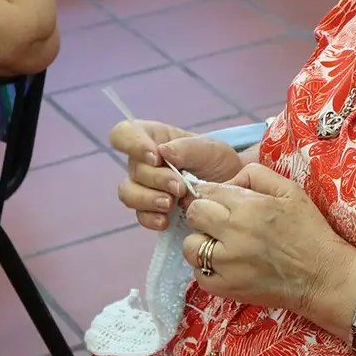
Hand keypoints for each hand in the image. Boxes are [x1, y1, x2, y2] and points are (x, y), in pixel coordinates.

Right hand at [111, 119, 243, 230]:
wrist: (231, 188)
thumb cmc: (217, 161)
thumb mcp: (210, 149)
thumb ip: (186, 148)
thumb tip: (162, 151)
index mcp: (153, 138)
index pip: (124, 134)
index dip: (132, 143)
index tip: (155, 157)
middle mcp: (143, 162)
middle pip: (133, 169)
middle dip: (157, 179)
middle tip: (180, 187)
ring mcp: (144, 187)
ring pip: (128, 193)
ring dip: (148, 199)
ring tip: (170, 204)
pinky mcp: (151, 210)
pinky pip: (140, 215)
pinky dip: (151, 218)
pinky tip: (165, 221)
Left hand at [181, 164, 353, 313]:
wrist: (323, 277)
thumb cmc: (309, 231)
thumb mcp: (290, 190)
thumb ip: (257, 175)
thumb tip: (229, 180)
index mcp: (249, 206)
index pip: (207, 191)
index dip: (211, 194)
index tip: (219, 201)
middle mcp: (233, 233)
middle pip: (194, 214)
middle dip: (203, 213)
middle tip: (220, 221)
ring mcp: (227, 263)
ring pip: (190, 245)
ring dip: (202, 241)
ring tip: (221, 244)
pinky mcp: (225, 288)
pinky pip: (198, 273)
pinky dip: (207, 268)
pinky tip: (225, 264)